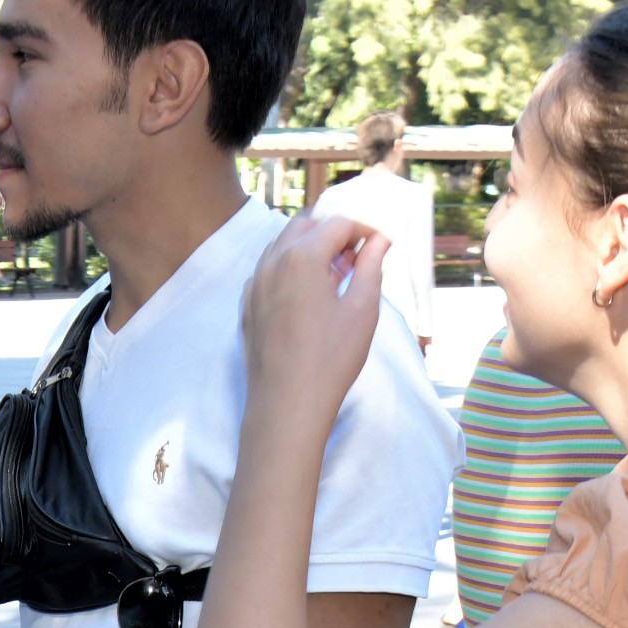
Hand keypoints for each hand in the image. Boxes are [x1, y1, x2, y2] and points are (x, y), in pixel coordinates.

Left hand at [238, 213, 387, 435]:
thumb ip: (371, 266)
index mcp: (301, 257)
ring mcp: (253, 285)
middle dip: (334, 235)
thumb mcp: (363, 308)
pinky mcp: (247, 307)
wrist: (286, 403)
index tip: (380, 246)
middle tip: (356, 262)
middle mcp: (271, 264)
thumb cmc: (330, 358)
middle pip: (305, 227)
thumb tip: (379, 241)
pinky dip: (290, 271)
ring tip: (335, 280)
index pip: (337, 224)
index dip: (363, 230)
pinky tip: (308, 298)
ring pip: (282, 247)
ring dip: (310, 251)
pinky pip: (268, 272)